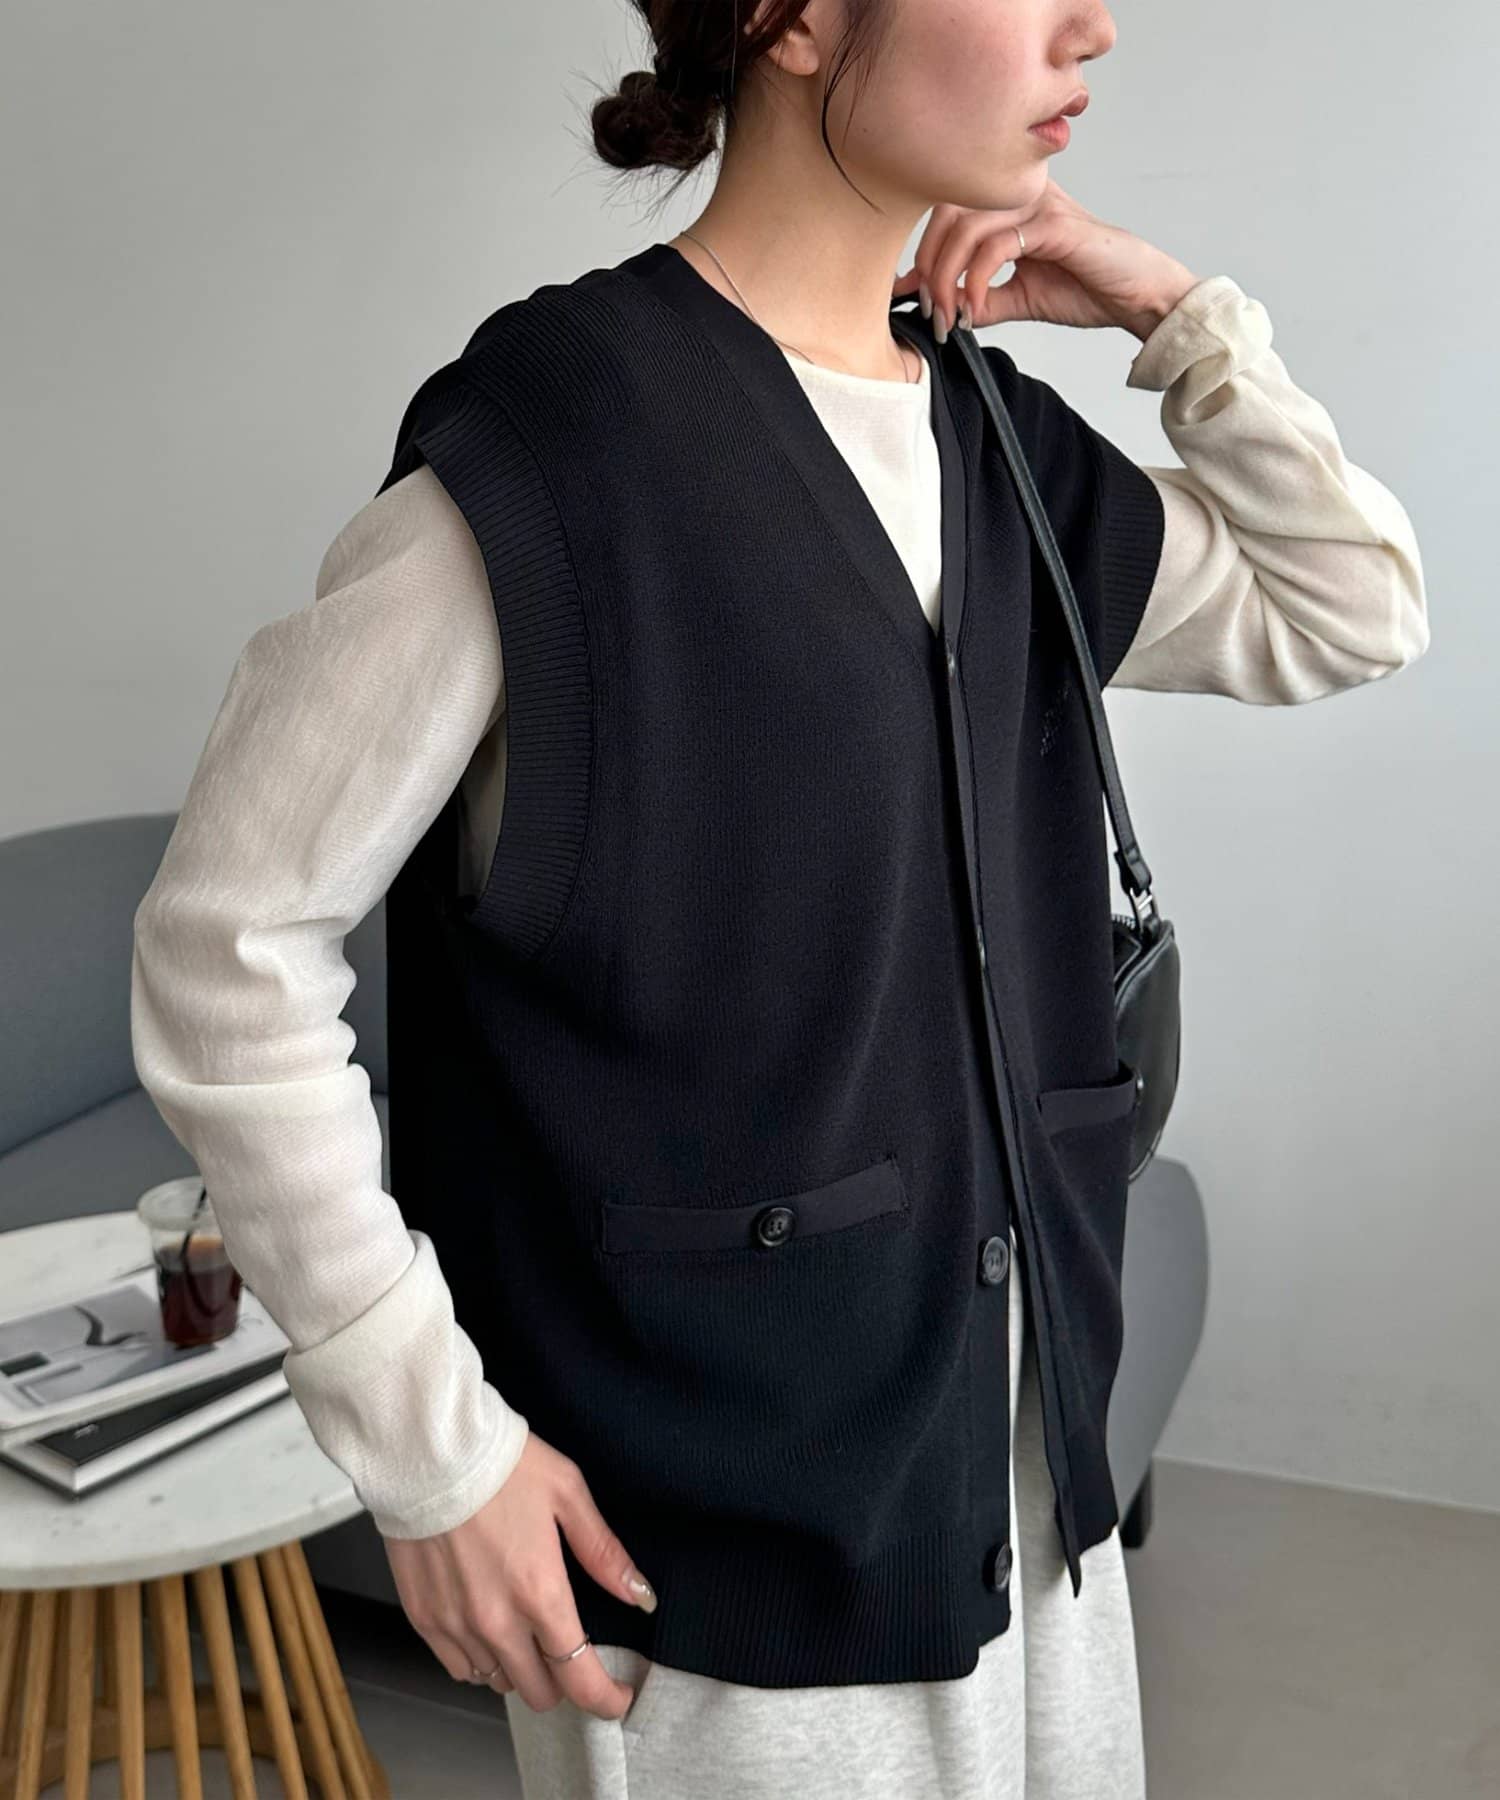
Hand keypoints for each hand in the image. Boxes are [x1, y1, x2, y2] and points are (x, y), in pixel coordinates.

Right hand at [382, 1433, 656, 1719]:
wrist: (429, 1451)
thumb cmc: (503, 1465)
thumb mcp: (568, 1493)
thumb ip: (603, 1553)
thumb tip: (640, 1596)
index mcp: (541, 1593)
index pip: (579, 1679)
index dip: (604, 1699)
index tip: (616, 1698)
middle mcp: (498, 1623)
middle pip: (539, 1692)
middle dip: (562, 1680)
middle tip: (566, 1649)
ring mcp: (456, 1626)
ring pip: (498, 1682)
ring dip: (519, 1667)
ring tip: (524, 1630)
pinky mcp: (423, 1620)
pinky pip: (459, 1668)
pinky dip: (480, 1660)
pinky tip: (488, 1627)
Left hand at [894, 179, 1199, 342]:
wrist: (1137, 297)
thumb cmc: (1088, 288)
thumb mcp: (1019, 297)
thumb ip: (980, 297)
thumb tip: (939, 308)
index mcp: (1011, 201)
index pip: (948, 209)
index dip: (921, 251)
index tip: (907, 292)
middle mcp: (1022, 193)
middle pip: (948, 211)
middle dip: (929, 266)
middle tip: (930, 309)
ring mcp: (1039, 204)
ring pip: (968, 227)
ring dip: (949, 277)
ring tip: (949, 315)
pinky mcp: (1054, 224)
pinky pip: (998, 245)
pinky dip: (976, 280)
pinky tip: (973, 308)